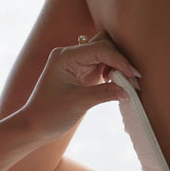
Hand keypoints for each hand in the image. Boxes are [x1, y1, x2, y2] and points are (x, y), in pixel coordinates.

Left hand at [19, 31, 140, 142]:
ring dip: (118, 66)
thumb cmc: (50, 114)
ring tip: (127, 83)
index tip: (134, 76)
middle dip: (120, 60)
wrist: (35, 125)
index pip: (100, 49)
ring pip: (105, 53)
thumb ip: (105, 93)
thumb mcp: (79, 103)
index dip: (120, 61)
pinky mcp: (83, 72)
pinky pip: (103, 65)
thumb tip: (129, 91)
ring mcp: (77, 62)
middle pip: (104, 45)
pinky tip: (118, 84)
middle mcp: (71, 54)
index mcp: (65, 56)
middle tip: (133, 81)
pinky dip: (113, 72)